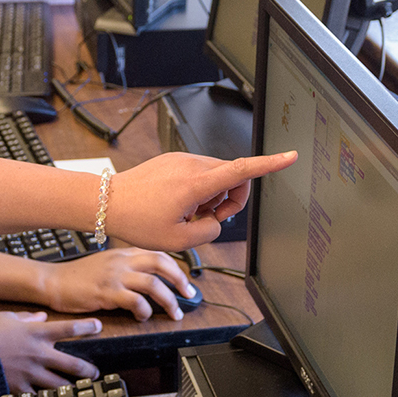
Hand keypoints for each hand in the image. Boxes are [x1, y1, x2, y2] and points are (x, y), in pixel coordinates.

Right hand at [0, 311, 101, 391]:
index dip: (87, 327)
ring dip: (73, 389)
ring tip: (80, 392)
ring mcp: (30, 373)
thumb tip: (40, 316)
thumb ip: (27, 318)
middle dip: (88, 370)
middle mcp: (38, 354)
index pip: (69, 329)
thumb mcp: (6, 318)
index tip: (98, 327)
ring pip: (60, 385)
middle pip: (73, 364)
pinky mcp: (19, 388)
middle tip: (95, 373)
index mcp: (36, 333)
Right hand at [40, 248, 195, 320]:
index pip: (158, 253)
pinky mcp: (107, 292)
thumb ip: (126, 266)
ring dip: (169, 300)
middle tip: (189, 294)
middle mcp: (122, 261)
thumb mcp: (105, 263)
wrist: (53, 281)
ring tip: (174, 312)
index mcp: (123, 252)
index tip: (185, 280)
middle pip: (161, 264)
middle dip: (180, 280)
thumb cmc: (77, 276)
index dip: (176, 267)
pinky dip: (145, 311)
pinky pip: (135, 301)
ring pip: (153, 284)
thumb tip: (148, 278)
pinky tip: (143, 317)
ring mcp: (115, 276)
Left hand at [106, 151, 296, 251]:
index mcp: (196, 183)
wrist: (107, 202)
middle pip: (233, 178)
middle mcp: (192, 165)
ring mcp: (182, 160)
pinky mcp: (175, 160)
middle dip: (230, 201)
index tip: (289, 156)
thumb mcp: (179, 240)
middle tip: (209, 220)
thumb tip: (217, 220)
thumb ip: (210, 232)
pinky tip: (177, 205)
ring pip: (217, 177)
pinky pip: (200, 174)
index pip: (242, 170)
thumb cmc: (137, 219)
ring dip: (212, 198)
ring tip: (186, 214)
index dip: (270, 164)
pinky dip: (198, 191)